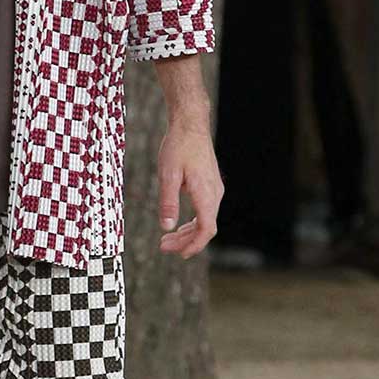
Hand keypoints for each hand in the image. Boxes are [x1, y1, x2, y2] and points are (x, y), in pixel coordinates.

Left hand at [157, 114, 222, 259]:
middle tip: (163, 247)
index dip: (193, 246)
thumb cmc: (178, 146)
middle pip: (205, 229)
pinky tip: (178, 224)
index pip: (206, 230)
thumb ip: (168, 201)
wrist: (190, 124)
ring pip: (205, 220)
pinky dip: (192, 222)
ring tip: (167, 240)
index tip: (178, 254)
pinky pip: (205, 211)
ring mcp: (214, 189)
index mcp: (206, 194)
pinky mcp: (210, 185)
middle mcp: (214, 194)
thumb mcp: (168, 174)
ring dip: (187, 233)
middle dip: (185, 242)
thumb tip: (167, 227)